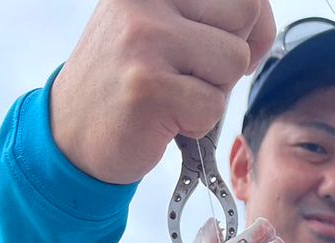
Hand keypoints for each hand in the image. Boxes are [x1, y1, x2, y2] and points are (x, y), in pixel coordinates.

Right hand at [50, 0, 276, 184]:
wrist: (70, 136)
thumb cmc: (127, 85)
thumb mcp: (159, 30)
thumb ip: (207, 18)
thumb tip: (264, 24)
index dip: (250, 24)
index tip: (227, 46)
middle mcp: (145, 1)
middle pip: (243, 17)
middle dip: (229, 58)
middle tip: (191, 78)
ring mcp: (145, 40)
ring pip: (233, 61)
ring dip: (213, 92)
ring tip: (174, 98)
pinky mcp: (149, 87)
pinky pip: (213, 105)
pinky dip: (197, 125)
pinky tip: (164, 120)